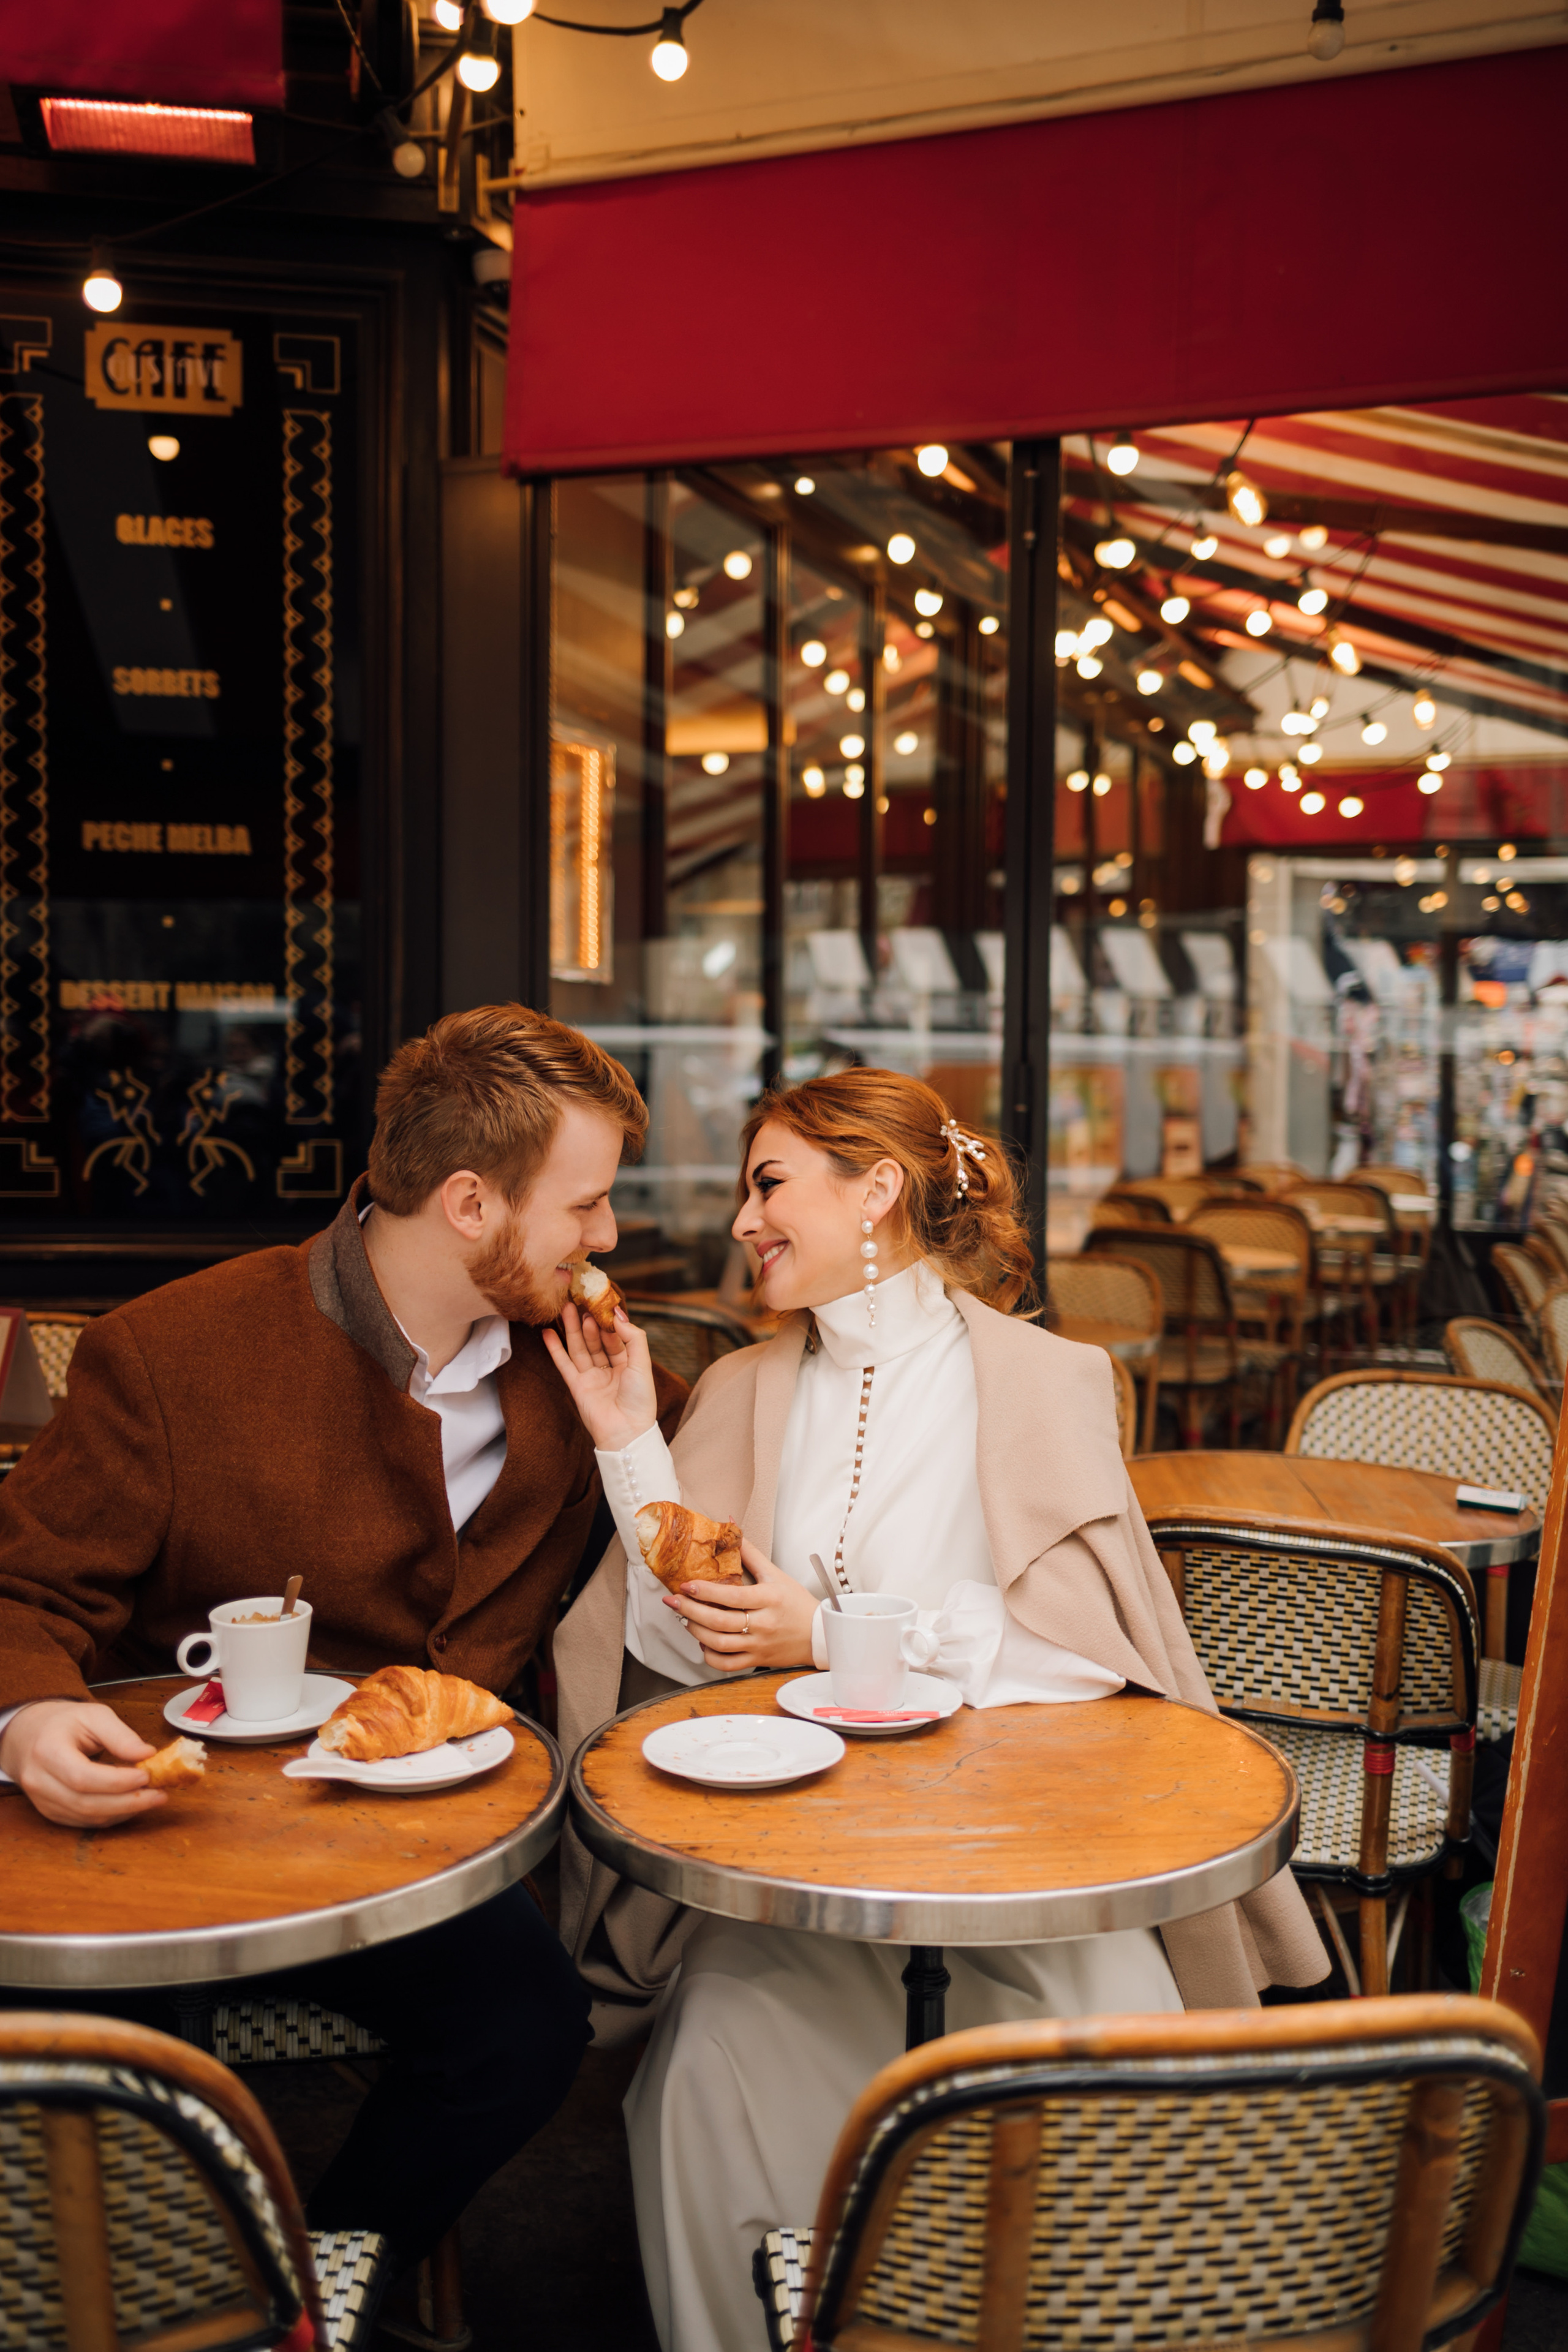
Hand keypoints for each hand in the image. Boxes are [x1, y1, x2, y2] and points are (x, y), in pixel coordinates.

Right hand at [0, 1699, 163, 1827]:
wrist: (29, 1736)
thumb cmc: (63, 1723)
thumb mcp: (93, 1715)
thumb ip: (120, 1734)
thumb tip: (147, 1754)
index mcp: (47, 1751)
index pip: (83, 1776)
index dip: (117, 1781)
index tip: (146, 1775)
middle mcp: (39, 1781)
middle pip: (86, 1803)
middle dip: (128, 1802)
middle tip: (159, 1794)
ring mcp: (43, 1801)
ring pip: (87, 1817)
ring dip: (123, 1811)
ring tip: (152, 1798)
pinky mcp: (51, 1812)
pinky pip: (84, 1822)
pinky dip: (111, 1816)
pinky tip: (131, 1805)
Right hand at [542, 1301, 660, 1451]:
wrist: (626, 1432)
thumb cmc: (639, 1400)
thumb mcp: (642, 1363)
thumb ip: (633, 1337)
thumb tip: (617, 1314)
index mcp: (628, 1364)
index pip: (615, 1336)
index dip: (607, 1321)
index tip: (599, 1302)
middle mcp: (609, 1369)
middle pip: (595, 1340)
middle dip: (587, 1321)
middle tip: (578, 1300)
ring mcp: (592, 1377)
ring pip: (579, 1348)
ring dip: (572, 1329)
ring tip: (565, 1308)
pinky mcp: (577, 1386)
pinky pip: (564, 1364)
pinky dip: (555, 1349)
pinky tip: (548, 1333)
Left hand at [665, 1539, 817, 1671]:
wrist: (819, 1634)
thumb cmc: (796, 1602)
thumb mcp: (775, 1574)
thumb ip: (750, 1553)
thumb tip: (731, 1526)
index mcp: (768, 1599)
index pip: (732, 1596)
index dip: (706, 1591)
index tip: (686, 1584)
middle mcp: (763, 1624)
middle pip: (719, 1622)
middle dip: (690, 1611)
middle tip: (673, 1601)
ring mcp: (759, 1645)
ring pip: (719, 1644)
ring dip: (696, 1631)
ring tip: (684, 1619)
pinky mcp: (757, 1660)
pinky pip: (727, 1664)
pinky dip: (710, 1655)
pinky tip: (703, 1642)